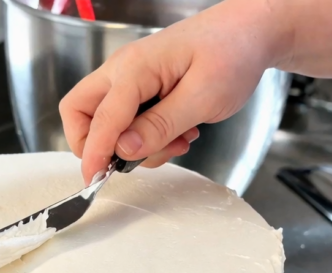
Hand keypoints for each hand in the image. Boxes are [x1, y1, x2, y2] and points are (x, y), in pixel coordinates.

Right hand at [58, 0, 287, 182]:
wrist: (250, 33)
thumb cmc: (232, 53)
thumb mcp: (203, 97)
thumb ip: (161, 125)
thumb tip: (125, 149)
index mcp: (135, 68)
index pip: (101, 118)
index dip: (95, 153)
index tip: (94, 180)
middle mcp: (124, 70)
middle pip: (80, 111)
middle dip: (92, 144)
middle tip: (121, 164)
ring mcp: (131, 78)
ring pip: (104, 120)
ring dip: (132, 144)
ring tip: (175, 143)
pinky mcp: (142, 87)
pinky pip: (126, 119)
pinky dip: (145, 136)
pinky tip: (178, 133)